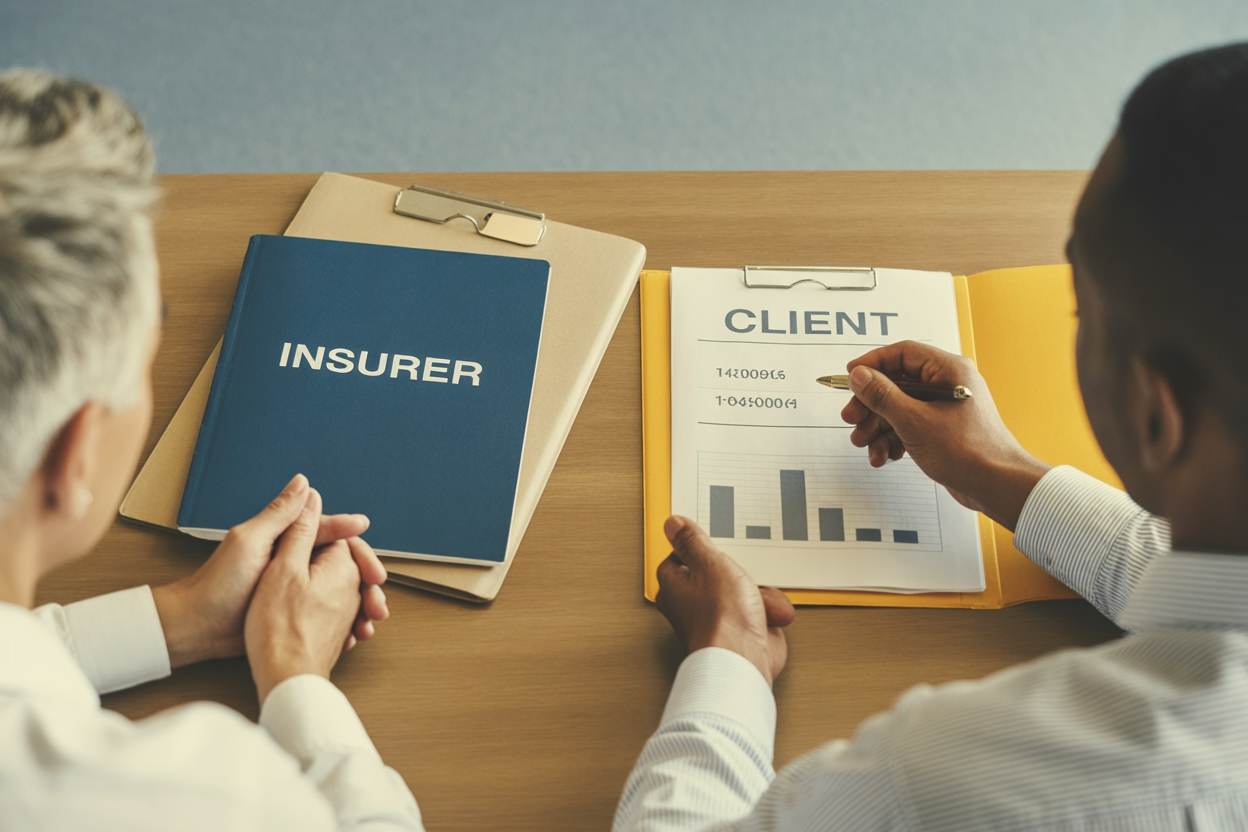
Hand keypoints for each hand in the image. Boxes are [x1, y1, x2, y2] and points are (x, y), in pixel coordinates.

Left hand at [151, 474, 388, 667]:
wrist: (198, 628)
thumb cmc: (217, 585)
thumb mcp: (250, 542)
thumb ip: (280, 514)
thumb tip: (303, 483)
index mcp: (284, 537)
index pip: (328, 530)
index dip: (352, 538)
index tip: (371, 553)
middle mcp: (292, 558)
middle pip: (340, 561)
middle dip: (363, 576)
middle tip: (377, 593)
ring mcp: (293, 584)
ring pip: (338, 587)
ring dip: (358, 601)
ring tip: (370, 618)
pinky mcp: (291, 608)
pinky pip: (327, 609)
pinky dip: (343, 619)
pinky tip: (352, 629)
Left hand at [655, 515, 794, 686]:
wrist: (744, 657)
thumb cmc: (720, 618)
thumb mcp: (709, 562)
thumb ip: (692, 541)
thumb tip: (673, 524)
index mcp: (673, 584)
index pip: (680, 556)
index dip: (700, 547)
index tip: (714, 540)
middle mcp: (691, 604)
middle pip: (716, 572)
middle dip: (737, 570)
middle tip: (740, 568)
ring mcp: (717, 618)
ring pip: (741, 590)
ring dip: (757, 591)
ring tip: (756, 595)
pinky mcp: (740, 631)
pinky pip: (757, 609)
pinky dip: (767, 609)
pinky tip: (768, 611)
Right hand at [840, 341, 1049, 529]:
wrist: (996, 486)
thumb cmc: (971, 452)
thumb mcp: (915, 421)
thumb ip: (883, 396)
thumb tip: (860, 376)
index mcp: (949, 371)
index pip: (902, 353)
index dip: (872, 363)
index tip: (851, 377)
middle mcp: (948, 385)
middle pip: (896, 383)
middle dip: (870, 404)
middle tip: (852, 418)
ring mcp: (945, 408)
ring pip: (899, 408)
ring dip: (878, 426)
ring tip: (865, 443)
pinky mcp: (942, 429)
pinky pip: (909, 426)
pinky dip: (893, 439)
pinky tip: (885, 455)